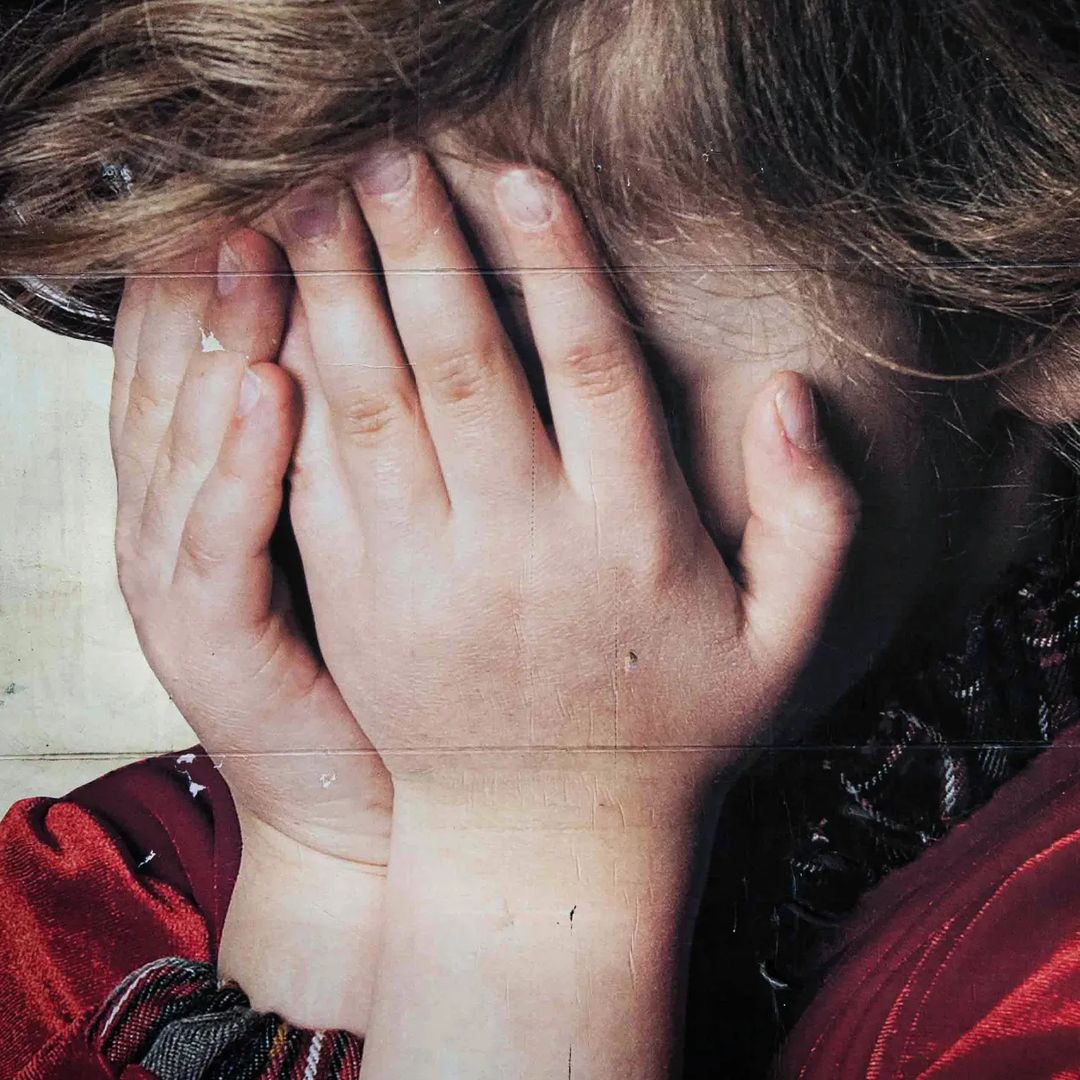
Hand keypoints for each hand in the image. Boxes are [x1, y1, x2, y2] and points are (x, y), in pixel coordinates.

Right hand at [110, 233, 392, 1028]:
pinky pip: (218, 539)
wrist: (369, 798)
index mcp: (216, 484)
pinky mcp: (212, 644)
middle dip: (228, 275)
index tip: (301, 185)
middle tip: (283, 179)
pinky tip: (265, 384)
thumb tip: (408, 318)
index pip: (209, 350)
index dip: (242, 266)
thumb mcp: (367, 529)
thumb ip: (366, 433)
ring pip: (185, 436)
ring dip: (221, 337)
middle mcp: (181, 517)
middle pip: (185, 371)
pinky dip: (237, 462)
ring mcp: (181, 579)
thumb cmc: (392, 657)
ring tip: (261, 242)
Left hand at [267, 148, 860, 826]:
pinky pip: (318, 478)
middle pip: (463, 364)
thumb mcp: (784, 640)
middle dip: (421, 248)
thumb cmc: (672, 731)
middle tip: (388, 159)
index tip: (520, 177)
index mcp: (630, 538)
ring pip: (372, 406)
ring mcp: (427, 576)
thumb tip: (789, 392)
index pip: (591, 366)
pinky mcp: (359, 605)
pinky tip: (281, 323)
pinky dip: (296, 393)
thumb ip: (812, 515)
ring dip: (339, 296)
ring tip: (315, 208)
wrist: (543, 836)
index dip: (557, 262)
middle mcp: (522, 545)